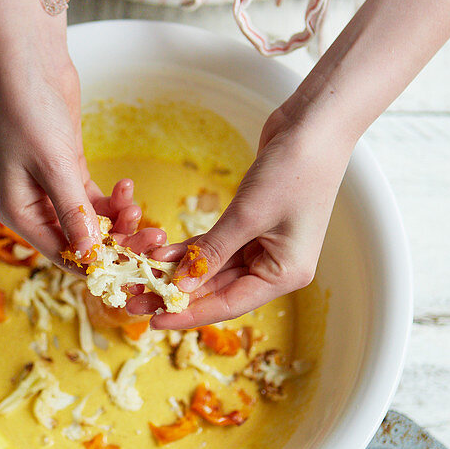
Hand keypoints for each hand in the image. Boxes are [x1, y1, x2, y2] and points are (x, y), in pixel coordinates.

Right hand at [0, 14, 164, 261]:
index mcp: (20, 214)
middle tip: (153, 237)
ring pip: (93, 222)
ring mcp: (51, 190)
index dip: (100, 267)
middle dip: (118, 242)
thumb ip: (74, 212)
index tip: (135, 268)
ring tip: (141, 208)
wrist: (29, 62)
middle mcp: (34, 207)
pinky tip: (128, 187)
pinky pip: (95, 200)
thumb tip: (92, 258)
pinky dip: (114, 199)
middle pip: (81, 242)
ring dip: (120, 221)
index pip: (63, 255)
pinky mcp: (69, 171)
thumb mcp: (54, 165)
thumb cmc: (30, 110)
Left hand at [127, 105, 354, 327]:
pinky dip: (190, 249)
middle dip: (177, 295)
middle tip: (135, 301)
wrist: (314, 125)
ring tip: (138, 278)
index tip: (154, 322)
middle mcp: (276, 266)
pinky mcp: (253, 225)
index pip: (229, 305)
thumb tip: (179, 287)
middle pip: (219, 290)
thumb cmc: (293, 171)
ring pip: (214, 269)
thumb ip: (212, 253)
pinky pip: (216, 246)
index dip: (189, 315)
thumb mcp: (247, 215)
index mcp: (286, 274)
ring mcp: (265, 245)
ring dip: (178, 272)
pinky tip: (159, 253)